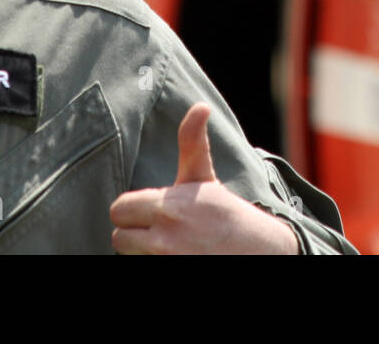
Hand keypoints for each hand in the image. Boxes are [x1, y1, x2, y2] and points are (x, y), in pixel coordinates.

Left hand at [108, 102, 298, 253]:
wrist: (259, 252)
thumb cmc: (225, 214)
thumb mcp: (204, 177)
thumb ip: (192, 142)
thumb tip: (201, 106)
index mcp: (168, 205)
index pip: (118, 209)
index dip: (130, 211)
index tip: (148, 213)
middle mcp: (165, 236)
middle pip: (119, 238)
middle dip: (133, 235)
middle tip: (155, 232)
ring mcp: (168, 260)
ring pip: (132, 256)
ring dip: (144, 253)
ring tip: (169, 247)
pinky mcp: (171, 273)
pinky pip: (144, 267)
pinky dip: (155, 264)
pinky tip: (176, 257)